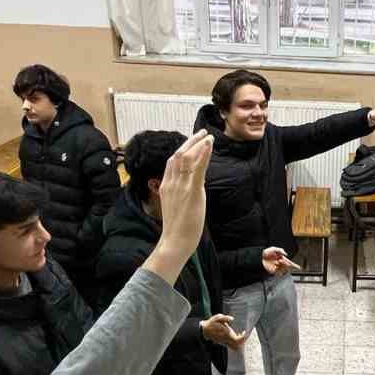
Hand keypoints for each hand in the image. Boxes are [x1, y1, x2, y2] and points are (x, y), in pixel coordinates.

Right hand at [146, 132, 212, 283]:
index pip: (172, 161)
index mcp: (166, 186)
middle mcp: (171, 182)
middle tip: (202, 133)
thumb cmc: (177, 229)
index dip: (182, 149)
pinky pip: (197, 169)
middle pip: (179, 155)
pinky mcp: (191, 192)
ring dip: (198, 144)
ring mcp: (180, 186)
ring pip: (187, 158)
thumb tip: (193, 187)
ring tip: (208, 136)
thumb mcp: (175, 206)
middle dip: (190, 141)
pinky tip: (208, 145)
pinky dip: (203, 154)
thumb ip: (181, 194)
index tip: (192, 142)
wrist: (174, 242)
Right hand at [201, 313, 248, 348]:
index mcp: (226, 334)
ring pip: (235, 345)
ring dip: (240, 341)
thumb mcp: (217, 318)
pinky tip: (237, 335)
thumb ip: (225, 318)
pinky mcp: (224, 342)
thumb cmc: (211, 323)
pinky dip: (236, 341)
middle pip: (238, 344)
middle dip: (243, 340)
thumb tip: (232, 318)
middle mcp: (226, 339)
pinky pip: (232, 344)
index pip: (237, 339)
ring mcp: (225, 342)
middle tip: (244, 333)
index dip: (243, 337)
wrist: (204, 330)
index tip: (244, 331)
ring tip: (242, 334)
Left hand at [261, 247, 300, 275]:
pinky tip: (276, 264)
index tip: (299, 268)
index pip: (290, 263)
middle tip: (282, 259)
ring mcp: (277, 268)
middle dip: (286, 262)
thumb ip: (280, 250)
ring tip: (278, 260)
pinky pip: (279, 272)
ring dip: (283, 264)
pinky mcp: (273, 272)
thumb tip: (286, 254)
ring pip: (284, 268)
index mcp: (281, 259)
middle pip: (288, 266)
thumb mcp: (273, 248)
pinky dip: (279, 269)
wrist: (259, 258)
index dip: (295, 266)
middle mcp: (280, 264)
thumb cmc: (266, 253)